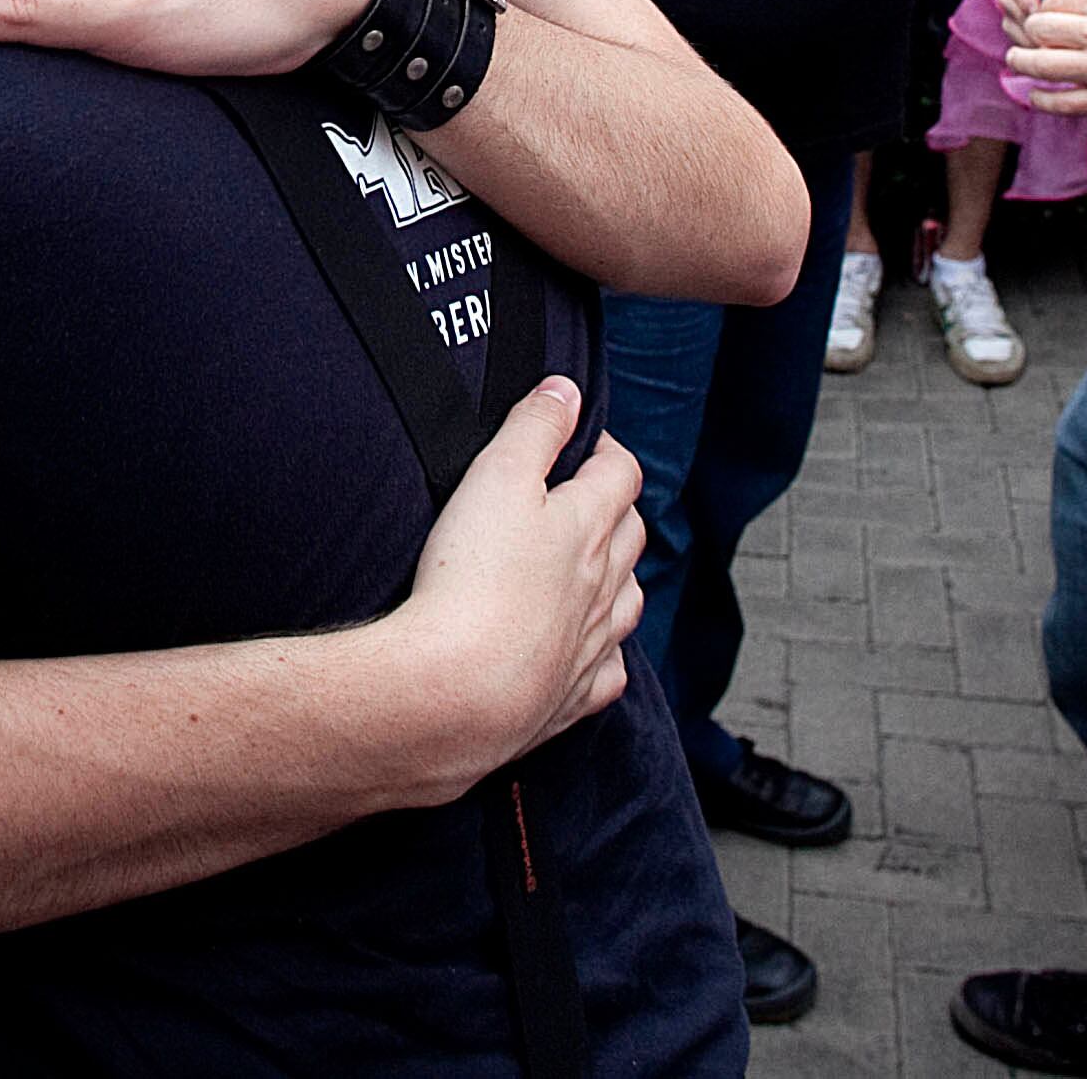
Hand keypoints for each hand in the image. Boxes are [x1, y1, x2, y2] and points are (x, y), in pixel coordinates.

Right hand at [385, 376, 644, 789]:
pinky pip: (608, 673)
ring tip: (594, 568)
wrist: (456, 690)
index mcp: (587, 525)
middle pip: (630, 535)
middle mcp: (603, 584)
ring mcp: (591, 643)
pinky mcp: (569, 696)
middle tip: (585, 495)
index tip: (583, 440)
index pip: (620, 473)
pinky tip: (588, 652)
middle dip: (615, 508)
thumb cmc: (471, 579)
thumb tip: (566, 390)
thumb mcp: (495, 476)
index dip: (605, 449)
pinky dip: (604, 655)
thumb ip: (534, 428)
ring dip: (619, 578)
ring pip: (628, 602)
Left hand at [1003, 0, 1086, 122]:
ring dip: (1022, 61)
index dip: (1045, 5)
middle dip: (1029, 30)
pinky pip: (1061, 102)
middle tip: (1027, 35)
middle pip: (1039, 28)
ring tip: (1018, 60)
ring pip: (1040, 64)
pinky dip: (1042, 98)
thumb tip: (1075, 2)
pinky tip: (1036, 95)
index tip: (1044, 12)